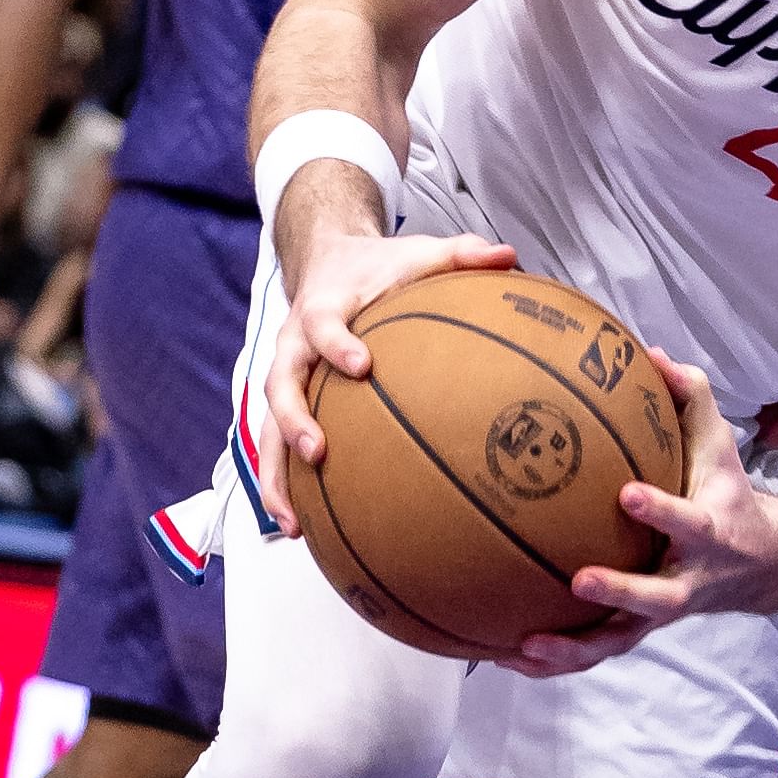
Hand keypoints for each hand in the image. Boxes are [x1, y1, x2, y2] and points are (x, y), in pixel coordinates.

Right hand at [258, 230, 522, 533]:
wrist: (328, 261)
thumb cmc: (381, 265)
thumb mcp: (419, 252)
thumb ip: (462, 253)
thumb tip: (510, 255)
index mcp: (323, 307)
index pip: (323, 324)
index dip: (337, 343)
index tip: (361, 365)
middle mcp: (293, 344)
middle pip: (280, 383)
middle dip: (295, 419)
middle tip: (317, 452)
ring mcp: (286, 375)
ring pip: (267, 427)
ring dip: (275, 473)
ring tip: (293, 521)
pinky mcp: (287, 401)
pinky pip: (274, 446)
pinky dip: (282, 485)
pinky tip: (301, 525)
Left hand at [505, 354, 777, 677]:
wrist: (759, 563)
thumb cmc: (725, 490)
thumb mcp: (720, 443)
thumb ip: (690, 396)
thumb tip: (650, 352)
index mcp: (709, 530)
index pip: (687, 521)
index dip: (660, 511)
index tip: (626, 495)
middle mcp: (687, 578)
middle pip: (657, 598)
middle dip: (620, 591)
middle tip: (577, 581)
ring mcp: (660, 614)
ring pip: (618, 641)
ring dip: (572, 649)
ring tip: (522, 647)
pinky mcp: (637, 631)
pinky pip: (594, 653)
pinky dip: (552, 661)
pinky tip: (504, 656)